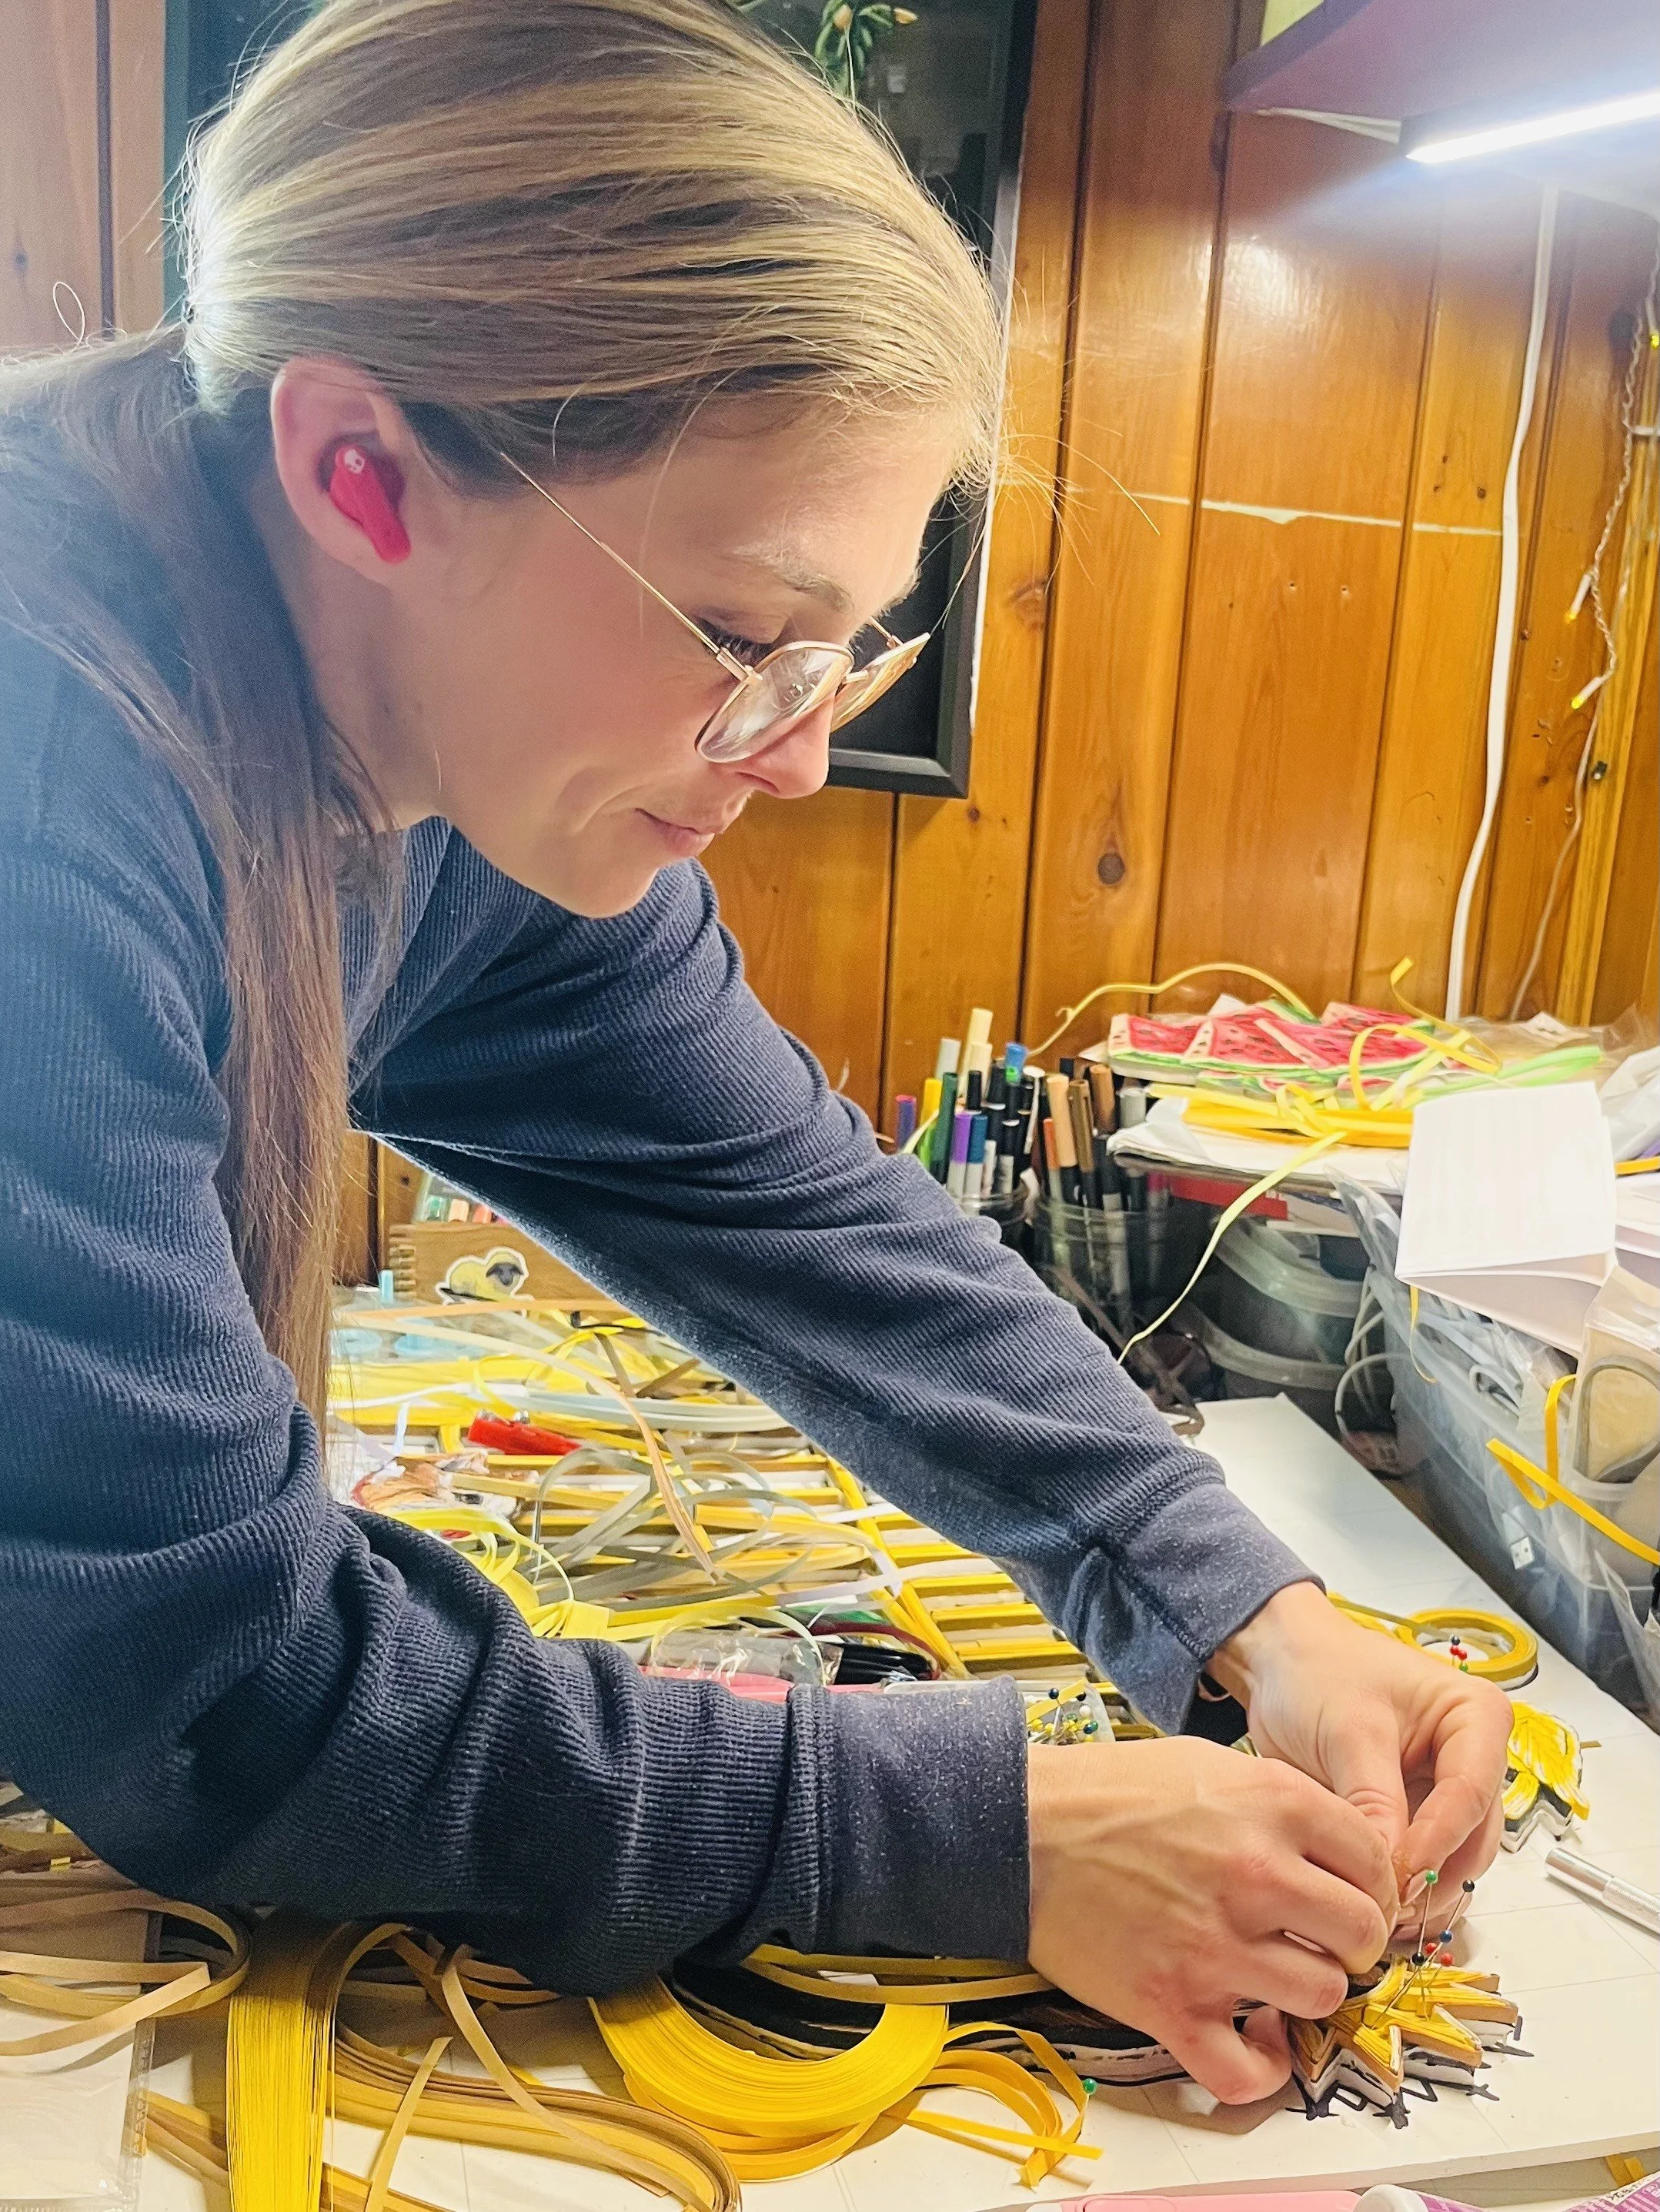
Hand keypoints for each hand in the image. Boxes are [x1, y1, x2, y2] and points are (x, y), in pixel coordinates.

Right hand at [1026, 1735, 1394, 2103]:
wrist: (1021, 1828)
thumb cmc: (1110, 1791)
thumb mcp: (1210, 1765)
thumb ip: (1281, 1803)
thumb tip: (1337, 1852)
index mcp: (1272, 1804)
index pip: (1376, 1863)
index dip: (1372, 1886)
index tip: (1351, 1897)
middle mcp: (1256, 1875)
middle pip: (1360, 1935)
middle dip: (1350, 1943)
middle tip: (1321, 1940)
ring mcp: (1216, 1946)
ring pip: (1320, 1998)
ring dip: (1307, 1993)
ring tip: (1278, 1977)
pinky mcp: (1172, 2004)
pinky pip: (1248, 2072)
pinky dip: (1263, 2068)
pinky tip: (1257, 2039)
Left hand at [1208, 1583, 1513, 1899]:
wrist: (1280, 1664)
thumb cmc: (1317, 1671)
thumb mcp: (1348, 1732)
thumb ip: (1372, 1801)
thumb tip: (1391, 1872)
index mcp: (1475, 1717)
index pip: (1469, 1793)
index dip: (1437, 1843)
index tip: (1400, 1879)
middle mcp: (1473, 1757)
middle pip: (1473, 1836)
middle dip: (1434, 1878)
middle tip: (1389, 1911)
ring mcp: (1447, 1790)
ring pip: (1456, 1860)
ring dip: (1424, 1894)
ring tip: (1380, 1918)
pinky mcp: (1419, 1816)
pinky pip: (1426, 1862)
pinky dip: (1407, 1889)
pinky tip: (1376, 1909)